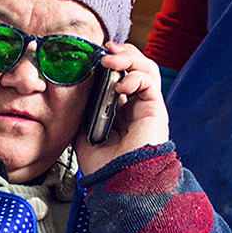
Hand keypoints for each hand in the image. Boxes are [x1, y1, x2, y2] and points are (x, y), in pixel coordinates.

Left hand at [73, 41, 170, 179]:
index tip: (92, 57)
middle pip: (133, 68)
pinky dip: (135, 76)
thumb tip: (75, 94)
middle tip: (105, 50)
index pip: (117, 78)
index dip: (108, 64)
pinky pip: (150, 80)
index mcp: (118, 112)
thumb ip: (83, 114)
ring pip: (145, 69)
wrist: (119, 182)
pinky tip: (121, 85)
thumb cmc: (104, 167)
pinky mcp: (155, 109)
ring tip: (111, 59)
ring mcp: (146, 107)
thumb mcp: (83, 135)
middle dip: (120, 54)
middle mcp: (134, 107)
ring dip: (128, 58)